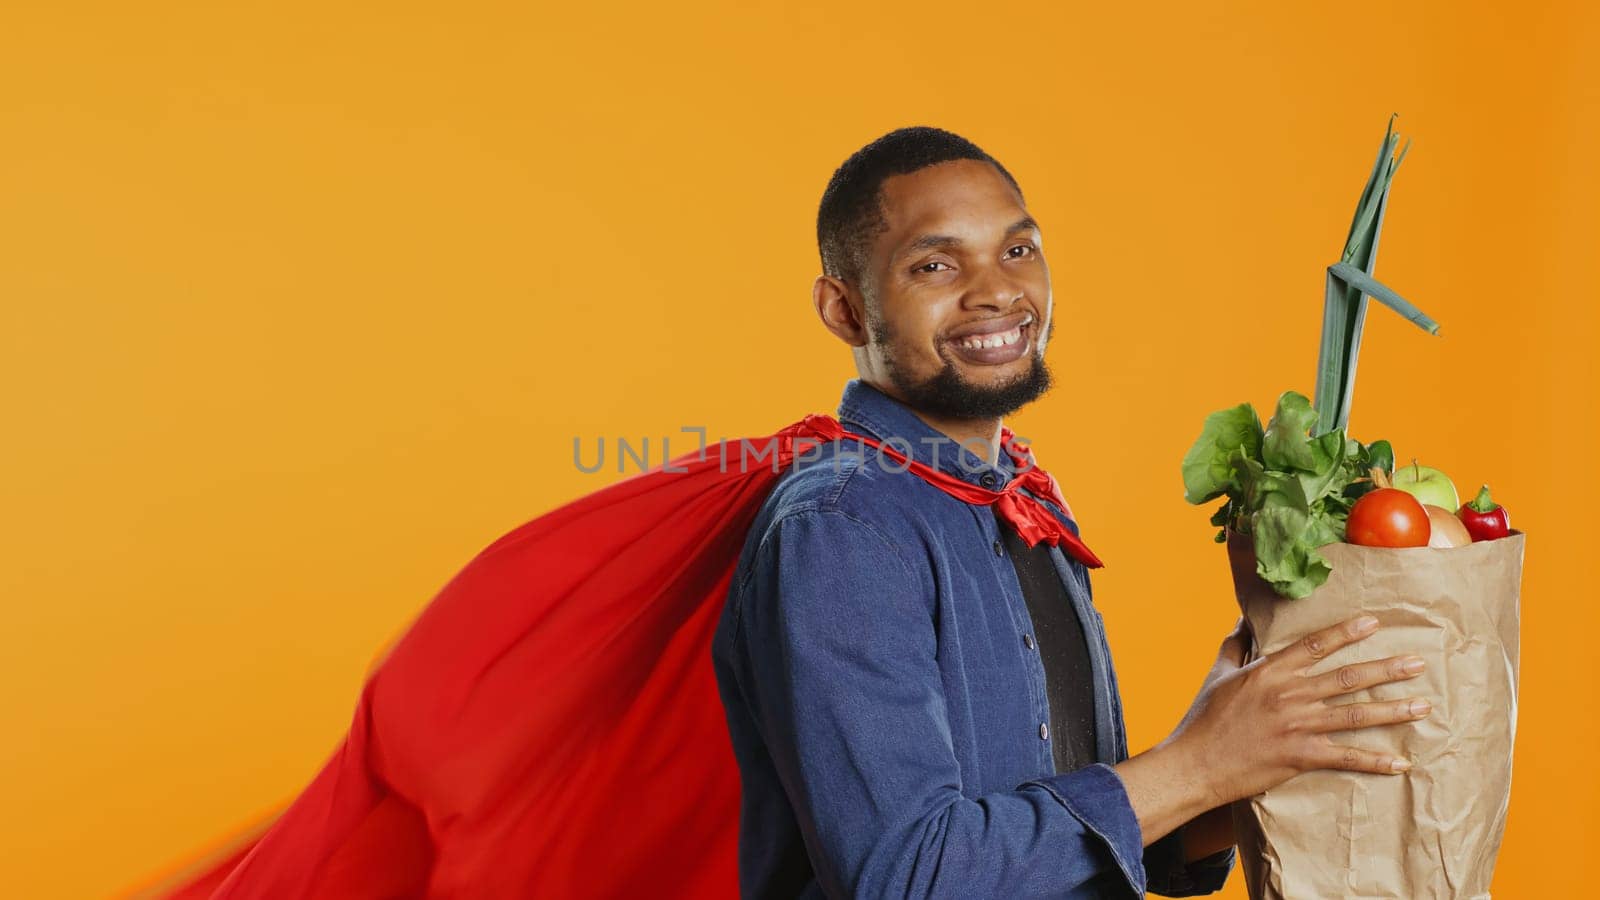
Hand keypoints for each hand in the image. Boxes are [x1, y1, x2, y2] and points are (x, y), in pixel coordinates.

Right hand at [1167, 614, 1429, 807]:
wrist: (1195, 764)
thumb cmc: (1203, 719)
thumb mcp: (1217, 675)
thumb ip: (1233, 646)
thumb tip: (1240, 620)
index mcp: (1269, 672)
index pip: (1315, 645)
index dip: (1346, 633)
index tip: (1374, 623)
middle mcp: (1289, 695)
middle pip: (1347, 678)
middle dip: (1386, 669)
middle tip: (1418, 663)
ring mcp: (1297, 726)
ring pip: (1355, 714)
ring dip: (1392, 710)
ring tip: (1423, 705)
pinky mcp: (1301, 757)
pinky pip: (1346, 758)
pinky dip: (1375, 761)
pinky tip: (1400, 762)